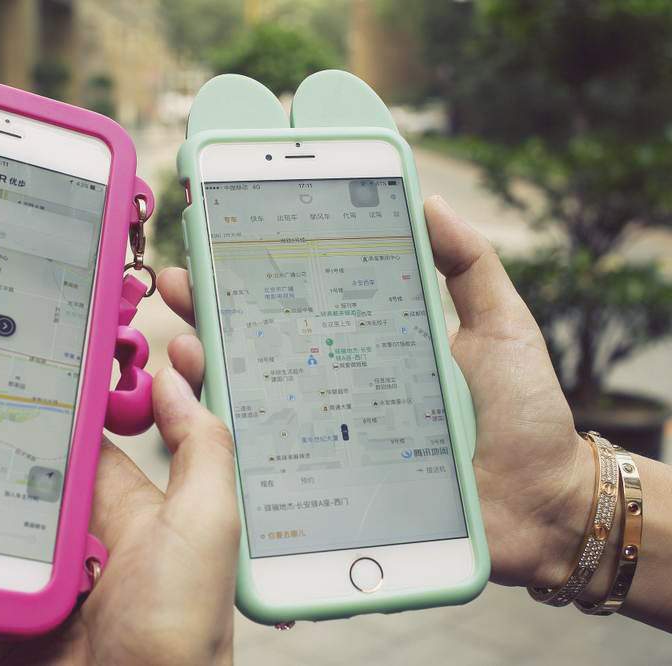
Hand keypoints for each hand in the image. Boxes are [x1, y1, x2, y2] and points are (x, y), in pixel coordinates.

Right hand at [0, 350, 239, 663]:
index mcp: (118, 509)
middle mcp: (72, 545)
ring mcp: (34, 590)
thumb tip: (176, 378)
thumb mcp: (204, 525)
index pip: (68, 445)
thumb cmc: (181, 630)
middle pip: (2, 491)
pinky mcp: (4, 631)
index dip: (32, 411)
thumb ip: (200, 449)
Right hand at [155, 195, 589, 591]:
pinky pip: (271, 466)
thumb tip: (429, 200)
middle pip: (259, 348)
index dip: (256, 273)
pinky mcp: (329, 487)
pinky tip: (204, 420)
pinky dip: (230, 444)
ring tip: (183, 348)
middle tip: (179, 285)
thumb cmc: (525, 415)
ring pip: (252, 404)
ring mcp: (327, 439)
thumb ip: (469, 266)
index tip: (215, 237)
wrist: (546, 507)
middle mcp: (336, 389)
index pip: (299, 302)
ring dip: (206, 375)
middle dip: (211, 314)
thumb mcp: (501, 328)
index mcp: (367, 346)